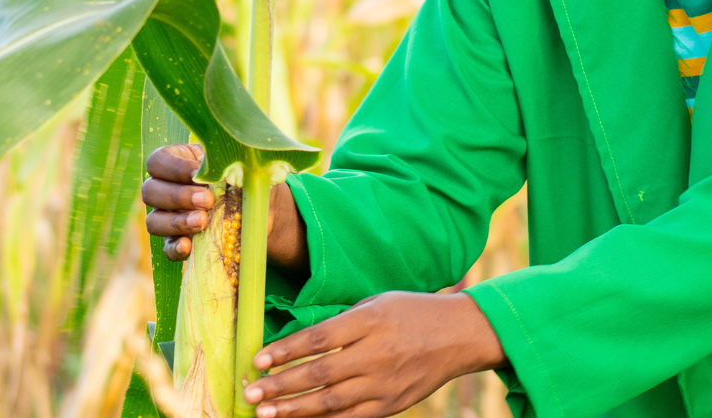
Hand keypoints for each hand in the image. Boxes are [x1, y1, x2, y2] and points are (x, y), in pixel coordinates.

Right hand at [142, 144, 308, 274]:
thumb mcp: (239, 168)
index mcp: (177, 162)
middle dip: (178, 196)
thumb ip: (228, 166)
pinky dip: (176, 248)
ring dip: (176, 222)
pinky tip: (189, 246)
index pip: (158, 161)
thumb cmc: (245, 179)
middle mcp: (165, 189)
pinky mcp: (177, 243)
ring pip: (153, 221)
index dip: (173, 168)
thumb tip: (223, 172)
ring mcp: (167, 218)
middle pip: (150, 191)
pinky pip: (167, 248)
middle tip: (206, 200)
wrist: (263, 210)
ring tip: (202, 222)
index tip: (198, 174)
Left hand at [243, 291, 505, 417]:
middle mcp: (376, 354)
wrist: (460, 335)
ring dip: (294, 410)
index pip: (319, 339)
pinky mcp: (392, 405)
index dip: (286, 351)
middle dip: (281, 386)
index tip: (259, 359)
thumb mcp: (375, 303)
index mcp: (370, 321)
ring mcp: (385, 383)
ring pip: (331, 402)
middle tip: (251, 393)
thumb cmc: (411, 312)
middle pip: (320, 374)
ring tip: (265, 414)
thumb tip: (295, 343)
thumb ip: (340, 323)